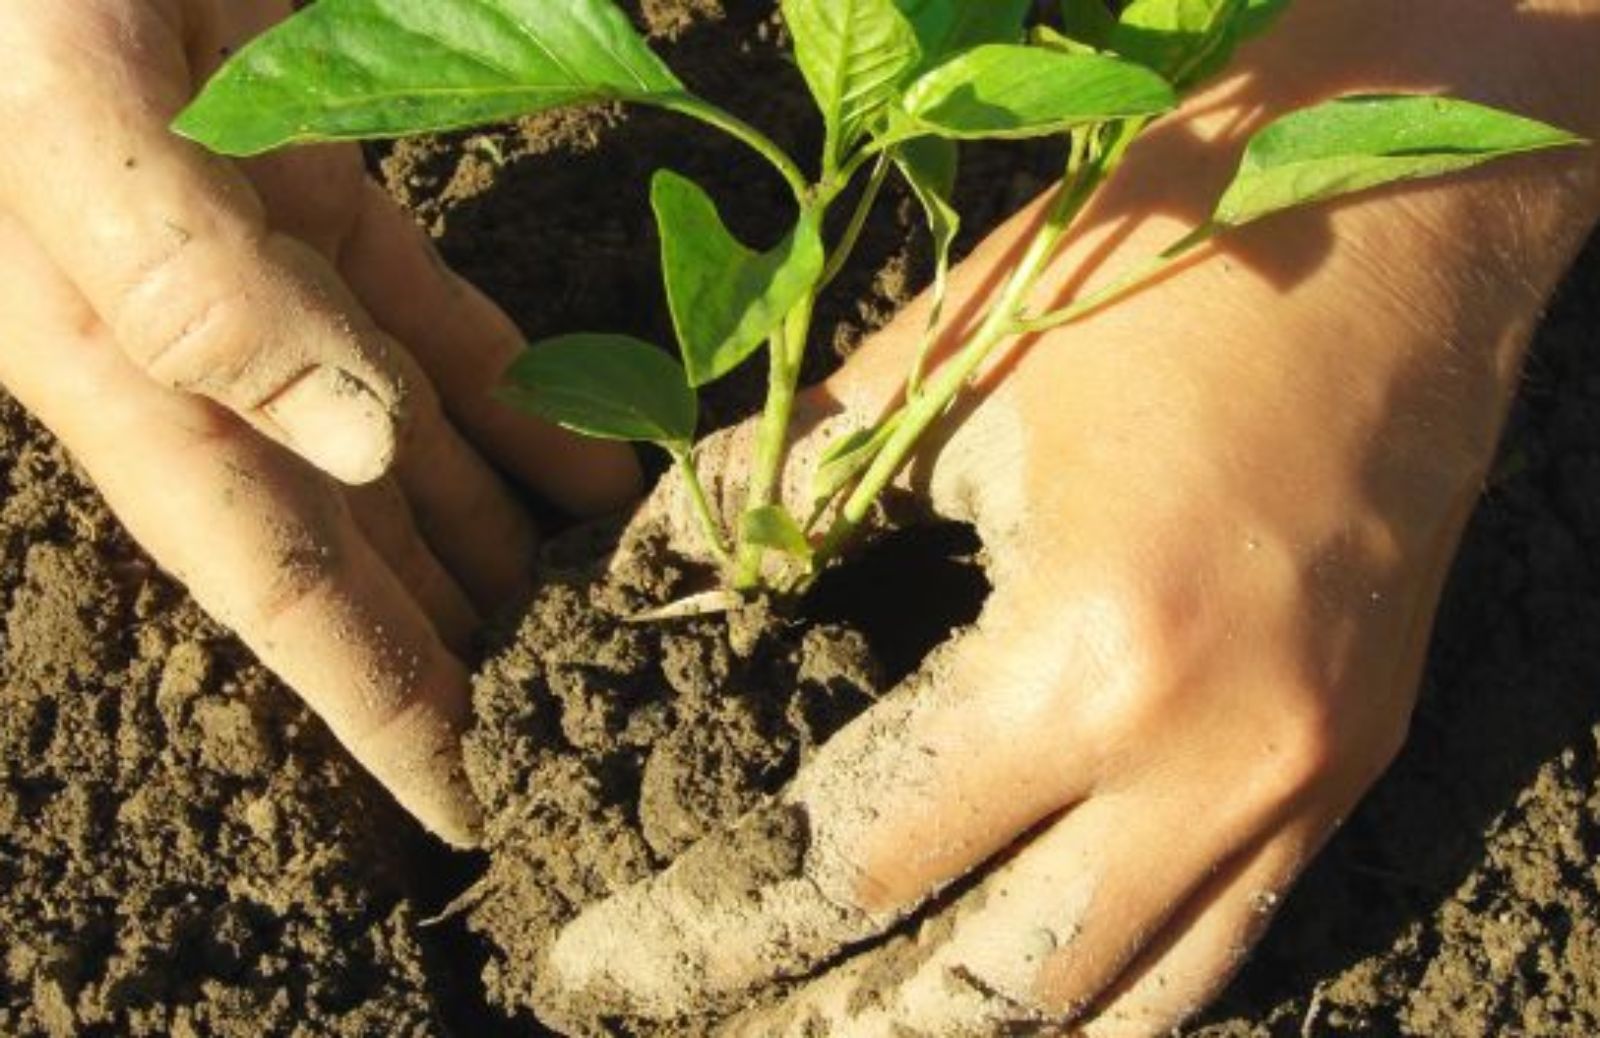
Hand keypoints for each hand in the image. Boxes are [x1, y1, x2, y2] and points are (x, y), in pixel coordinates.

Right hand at [0, 2, 639, 845]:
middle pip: (360, 548)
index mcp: (128, 375)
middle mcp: (207, 360)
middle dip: (461, 648)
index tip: (471, 806)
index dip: (376, 706)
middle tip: (577, 725)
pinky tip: (602, 473)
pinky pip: (446, 338)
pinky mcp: (332, 205)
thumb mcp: (71, 116)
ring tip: (605, 620)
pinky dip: (526, 409)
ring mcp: (280, 287)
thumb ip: (194, 284)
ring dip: (507, 544)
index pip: (274, 588)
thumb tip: (356, 442)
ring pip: (414, 458)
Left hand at [543, 1, 1599, 1031]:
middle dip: (816, 1026)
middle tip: (693, 1032)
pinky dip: (1100, 1001)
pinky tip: (1008, 1000)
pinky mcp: (1351, 767)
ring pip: (1114, 1008)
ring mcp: (1305, 784)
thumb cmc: (1160, 266)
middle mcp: (1215, 764)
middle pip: (981, 991)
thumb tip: (654, 583)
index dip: (710, 930)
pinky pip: (1220, 951)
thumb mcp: (946, 368)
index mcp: (1090, 656)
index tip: (604, 966)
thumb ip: (781, 496)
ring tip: (833, 1034)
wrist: (1407, 216)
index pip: (857, 860)